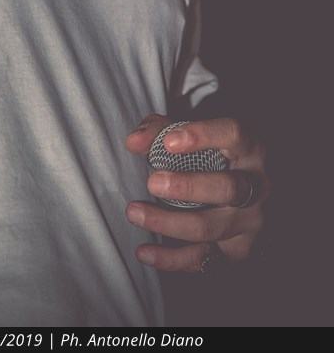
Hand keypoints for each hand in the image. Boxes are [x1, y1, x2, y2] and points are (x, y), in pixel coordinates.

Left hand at [124, 113, 269, 272]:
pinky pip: (205, 260)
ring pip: (212, 227)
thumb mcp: (189, 133)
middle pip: (228, 188)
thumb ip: (158, 130)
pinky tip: (145, 252)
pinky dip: (172, 259)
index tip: (169, 142)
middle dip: (187, 187)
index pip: (234, 135)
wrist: (239, 187)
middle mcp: (256, 186)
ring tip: (135, 212)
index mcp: (249, 148)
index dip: (203, 136)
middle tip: (152, 182)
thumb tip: (134, 142)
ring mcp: (249, 221)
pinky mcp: (238, 250)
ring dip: (169, 222)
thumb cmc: (209, 154)